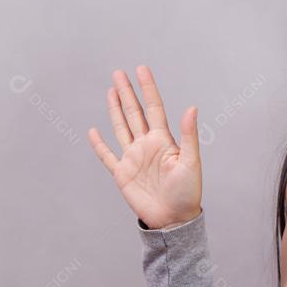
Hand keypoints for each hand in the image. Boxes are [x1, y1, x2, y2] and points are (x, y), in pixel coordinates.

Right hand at [87, 66, 202, 229]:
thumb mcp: (191, 162)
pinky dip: (99, 144)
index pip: (154, 108)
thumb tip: (192, 108)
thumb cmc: (188, 192)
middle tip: (119, 72)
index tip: (141, 69)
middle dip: (127, 92)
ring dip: (115, 109)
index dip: (147, 88)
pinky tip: (94, 131)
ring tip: (111, 90)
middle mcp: (147, 145)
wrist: (174, 218)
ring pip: (121, 127)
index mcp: (163, 141)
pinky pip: (107, 156)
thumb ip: (188, 135)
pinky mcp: (122, 173)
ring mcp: (133, 158)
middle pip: (134, 113)